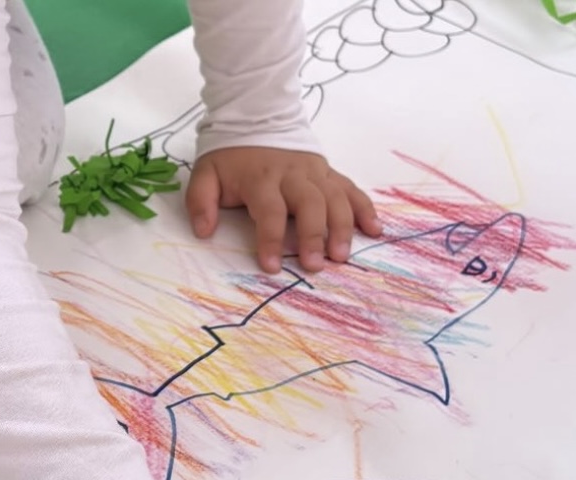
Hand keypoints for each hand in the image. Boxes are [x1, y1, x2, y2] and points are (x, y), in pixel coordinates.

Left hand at [185, 146, 381, 274]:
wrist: (255, 116)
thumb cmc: (231, 156)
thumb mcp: (205, 174)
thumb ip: (201, 202)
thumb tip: (203, 231)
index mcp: (262, 178)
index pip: (269, 211)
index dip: (271, 239)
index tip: (271, 265)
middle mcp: (293, 174)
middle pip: (310, 204)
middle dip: (314, 235)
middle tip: (316, 265)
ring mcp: (314, 172)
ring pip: (335, 197)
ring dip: (342, 227)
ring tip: (342, 256)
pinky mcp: (328, 172)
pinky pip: (350, 189)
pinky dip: (365, 209)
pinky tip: (374, 230)